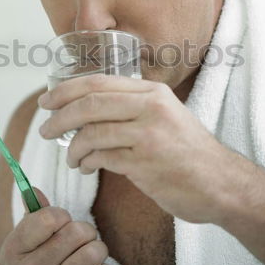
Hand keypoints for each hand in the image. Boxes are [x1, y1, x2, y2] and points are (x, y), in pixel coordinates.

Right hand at [0, 187, 112, 264]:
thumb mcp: (25, 243)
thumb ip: (33, 216)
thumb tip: (33, 190)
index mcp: (14, 250)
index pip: (50, 218)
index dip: (61, 216)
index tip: (59, 224)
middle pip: (77, 232)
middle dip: (84, 231)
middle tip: (78, 239)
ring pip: (94, 252)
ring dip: (96, 250)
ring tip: (84, 255)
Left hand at [38, 74, 238, 224]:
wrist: (219, 182)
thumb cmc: (186, 149)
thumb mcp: (163, 114)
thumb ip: (129, 106)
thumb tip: (83, 108)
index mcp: (152, 91)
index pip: (97, 83)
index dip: (65, 90)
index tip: (47, 102)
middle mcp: (150, 107)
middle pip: (90, 104)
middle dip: (59, 117)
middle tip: (45, 130)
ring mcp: (148, 135)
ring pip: (92, 133)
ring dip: (72, 148)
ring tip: (70, 158)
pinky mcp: (145, 163)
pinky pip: (101, 158)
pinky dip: (87, 162)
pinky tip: (87, 167)